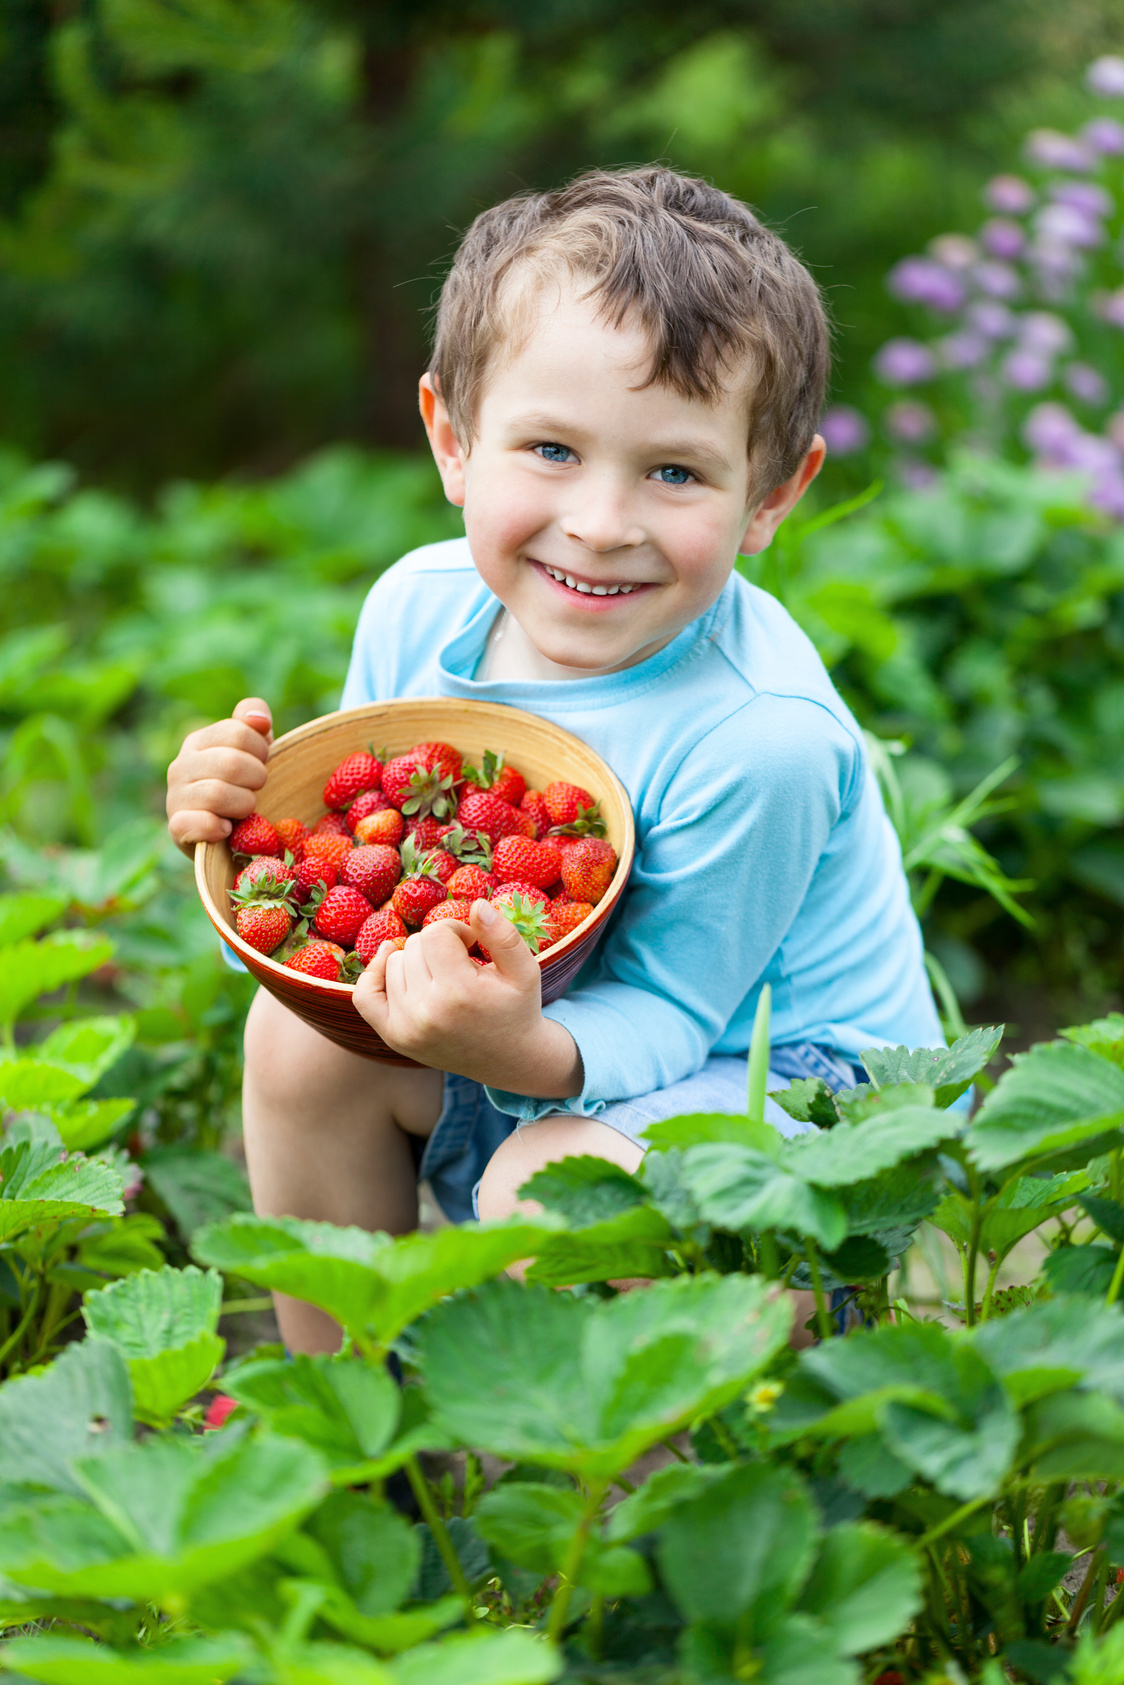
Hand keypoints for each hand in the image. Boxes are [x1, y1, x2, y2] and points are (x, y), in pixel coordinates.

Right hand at [166, 697, 273, 854]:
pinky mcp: (176, 827)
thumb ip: (254, 726)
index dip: (260, 750)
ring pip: (218, 793)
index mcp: (199, 741)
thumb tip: (259, 720)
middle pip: (232, 763)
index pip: (238, 732)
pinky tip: (227, 828)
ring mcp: (175, 796)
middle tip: (255, 789)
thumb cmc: (239, 787)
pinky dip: (218, 828)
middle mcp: (181, 765)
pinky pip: (199, 823)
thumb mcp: (250, 752)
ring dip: (243, 804)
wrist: (221, 836)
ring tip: (244, 810)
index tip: (260, 762)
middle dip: (256, 778)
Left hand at [353, 900, 583, 1098]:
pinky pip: (365, 993)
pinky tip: (392, 960)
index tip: (472, 945)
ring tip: (443, 978)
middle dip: (438, 946)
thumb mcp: (525, 969)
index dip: (455, 931)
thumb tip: (476, 903)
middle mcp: (426, 1013)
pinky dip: (376, 972)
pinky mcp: (393, 1037)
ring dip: (417, 961)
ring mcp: (405, 1028)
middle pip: (414, 945)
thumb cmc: (517, 1007)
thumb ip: (503, 934)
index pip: (435, 933)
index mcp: (459, 993)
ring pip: (394, 962)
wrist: (508, 1060)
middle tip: (461, 964)